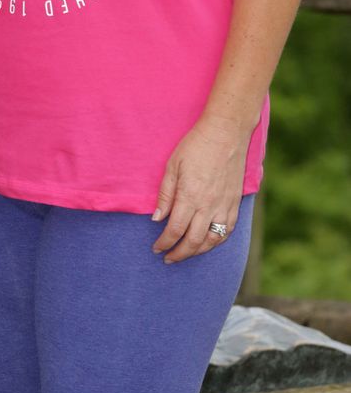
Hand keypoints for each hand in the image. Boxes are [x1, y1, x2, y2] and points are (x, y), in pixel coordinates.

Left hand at [151, 116, 247, 262]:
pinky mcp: (235, 204)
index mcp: (190, 196)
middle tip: (167, 258)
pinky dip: (216, 242)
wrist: (226, 133)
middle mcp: (208, 206)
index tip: (156, 248)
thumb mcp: (172, 166)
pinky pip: (227, 232)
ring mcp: (224, 206)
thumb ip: (165, 195)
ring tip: (185, 253)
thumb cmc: (195, 146)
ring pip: (212, 241)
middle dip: (179, 254)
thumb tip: (157, 219)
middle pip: (193, 241)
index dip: (164, 243)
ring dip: (197, 252)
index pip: (175, 230)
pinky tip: (207, 243)